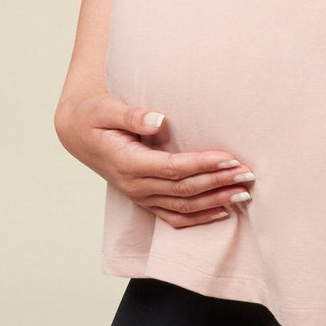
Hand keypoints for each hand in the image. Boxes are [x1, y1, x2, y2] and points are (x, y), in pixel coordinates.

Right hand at [54, 94, 254, 227]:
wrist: (78, 133)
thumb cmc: (94, 115)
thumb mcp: (106, 108)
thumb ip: (132, 115)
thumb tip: (159, 120)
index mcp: (128, 163)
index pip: (173, 168)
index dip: (202, 165)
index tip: (229, 157)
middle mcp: (135, 185)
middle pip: (184, 190)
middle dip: (218, 183)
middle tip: (248, 173)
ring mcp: (140, 196)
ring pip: (183, 207)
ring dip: (215, 201)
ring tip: (244, 193)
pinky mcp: (145, 199)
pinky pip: (174, 217)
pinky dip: (199, 218)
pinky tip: (222, 211)